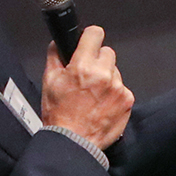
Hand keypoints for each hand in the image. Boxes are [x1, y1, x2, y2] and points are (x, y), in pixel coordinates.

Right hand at [42, 25, 133, 147]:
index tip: (89, 42)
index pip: (95, 34)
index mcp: (83, 66)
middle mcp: (104, 75)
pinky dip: (114, 93)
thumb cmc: (60, 115)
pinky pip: (122, 88)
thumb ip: (54, 57)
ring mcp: (118, 88)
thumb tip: (58, 43)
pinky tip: (102, 104)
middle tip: (87, 76)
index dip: (90, 37)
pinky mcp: (127, 100)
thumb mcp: (49, 82)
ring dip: (107, 77)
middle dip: (97, 60)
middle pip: (107, 52)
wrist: (74, 142)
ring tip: (93, 94)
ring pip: (115, 71)